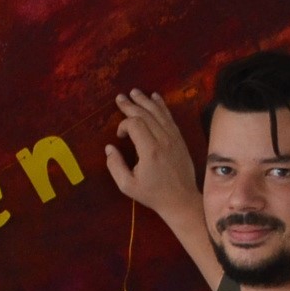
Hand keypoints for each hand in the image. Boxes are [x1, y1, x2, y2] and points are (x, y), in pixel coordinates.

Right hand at [103, 89, 201, 221]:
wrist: (180, 198)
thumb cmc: (152, 194)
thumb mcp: (127, 185)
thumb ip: (115, 166)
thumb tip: (109, 148)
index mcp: (149, 151)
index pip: (135, 124)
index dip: (124, 125)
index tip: (119, 136)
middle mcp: (163, 140)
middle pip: (146, 114)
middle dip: (131, 105)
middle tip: (120, 97)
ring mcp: (173, 137)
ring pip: (158, 112)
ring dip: (145, 101)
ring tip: (135, 92)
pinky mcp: (179, 138)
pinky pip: (169, 117)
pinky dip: (161, 106)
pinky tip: (155, 98)